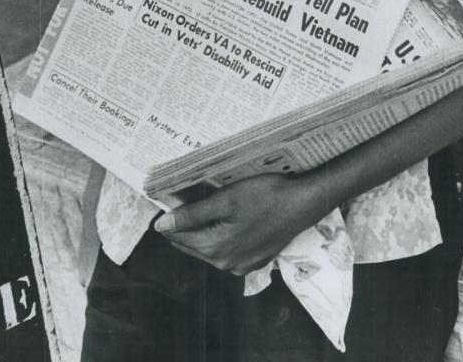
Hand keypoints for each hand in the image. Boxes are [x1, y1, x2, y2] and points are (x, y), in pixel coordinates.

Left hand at [153, 173, 319, 274]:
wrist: (302, 204)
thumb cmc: (264, 196)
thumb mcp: (225, 200)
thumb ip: (192, 214)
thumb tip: (160, 226)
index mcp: (215, 248)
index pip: (179, 237)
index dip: (170, 220)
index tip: (166, 204)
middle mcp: (225, 263)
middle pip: (193, 245)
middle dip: (184, 228)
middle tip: (181, 205)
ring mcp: (241, 266)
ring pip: (210, 250)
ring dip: (203, 233)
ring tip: (201, 211)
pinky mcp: (255, 261)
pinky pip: (229, 252)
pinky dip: (222, 239)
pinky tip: (226, 224)